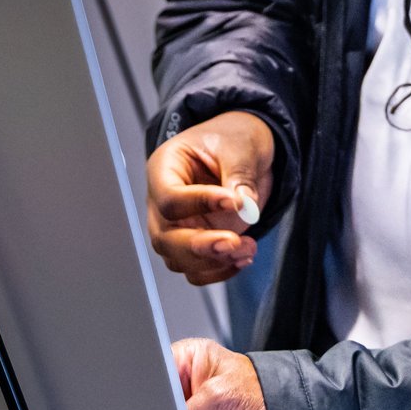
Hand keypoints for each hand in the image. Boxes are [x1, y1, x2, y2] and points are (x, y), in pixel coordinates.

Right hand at [146, 112, 274, 285]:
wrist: (243, 150)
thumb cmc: (232, 138)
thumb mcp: (239, 146)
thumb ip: (239, 175)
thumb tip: (245, 207)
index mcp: (165, 168)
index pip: (169, 197)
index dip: (199, 204)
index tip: (233, 202)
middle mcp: (162, 201)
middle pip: (165, 238)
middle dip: (200, 246)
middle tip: (233, 242)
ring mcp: (176, 226)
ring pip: (179, 259)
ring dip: (214, 261)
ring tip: (248, 248)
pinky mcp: (193, 243)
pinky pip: (197, 269)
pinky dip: (220, 270)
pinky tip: (243, 258)